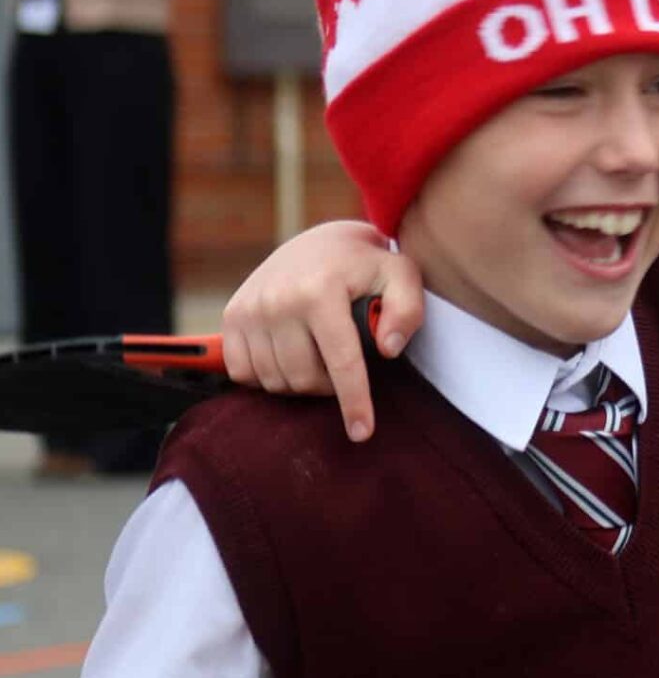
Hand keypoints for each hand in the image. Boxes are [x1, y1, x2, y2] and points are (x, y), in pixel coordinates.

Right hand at [221, 221, 424, 442]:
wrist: (321, 244)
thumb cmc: (367, 266)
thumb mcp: (401, 275)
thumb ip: (407, 310)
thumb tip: (388, 349)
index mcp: (320, 292)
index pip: (341, 362)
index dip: (354, 402)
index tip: (362, 433)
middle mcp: (277, 300)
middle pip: (304, 379)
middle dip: (329, 387)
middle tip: (344, 368)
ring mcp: (249, 308)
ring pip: (274, 381)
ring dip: (301, 384)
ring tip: (320, 360)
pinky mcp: (231, 316)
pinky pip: (243, 373)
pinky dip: (268, 377)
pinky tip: (290, 360)